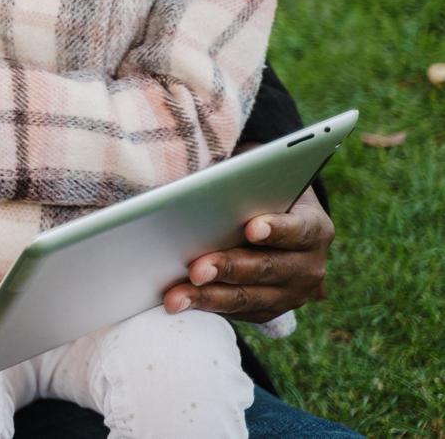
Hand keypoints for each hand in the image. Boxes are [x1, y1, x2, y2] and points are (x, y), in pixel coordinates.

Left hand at [163, 185, 332, 322]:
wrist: (276, 226)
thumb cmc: (260, 194)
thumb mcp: (262, 181)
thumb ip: (247, 180)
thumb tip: (212, 179)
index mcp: (314, 228)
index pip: (298, 229)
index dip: (276, 229)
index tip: (251, 228)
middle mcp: (309, 266)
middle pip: (266, 268)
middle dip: (228, 268)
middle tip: (196, 269)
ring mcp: (291, 294)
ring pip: (248, 297)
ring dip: (208, 297)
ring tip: (177, 296)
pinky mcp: (269, 310)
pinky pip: (237, 312)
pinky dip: (206, 306)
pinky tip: (181, 301)